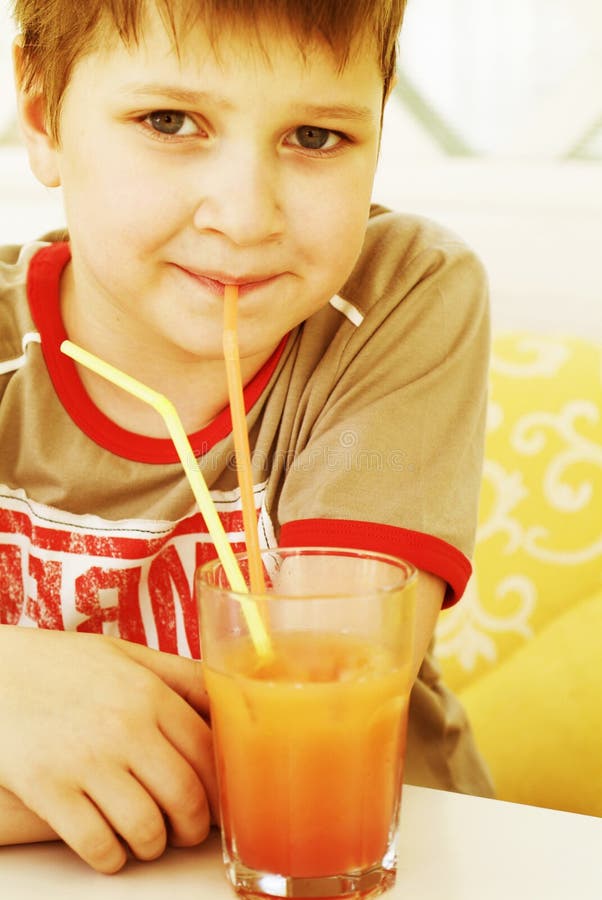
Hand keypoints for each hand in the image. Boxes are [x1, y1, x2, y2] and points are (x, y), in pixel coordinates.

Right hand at [0, 625, 217, 872]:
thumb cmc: (61, 664)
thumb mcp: (124, 653)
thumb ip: (176, 675)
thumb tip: (227, 699)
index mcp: (149, 692)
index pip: (209, 752)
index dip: (221, 787)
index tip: (221, 801)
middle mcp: (125, 726)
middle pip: (186, 796)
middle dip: (194, 826)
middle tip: (189, 831)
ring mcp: (85, 759)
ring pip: (146, 828)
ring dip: (154, 846)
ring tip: (149, 840)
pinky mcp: (47, 789)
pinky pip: (97, 844)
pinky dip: (112, 858)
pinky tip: (111, 849)